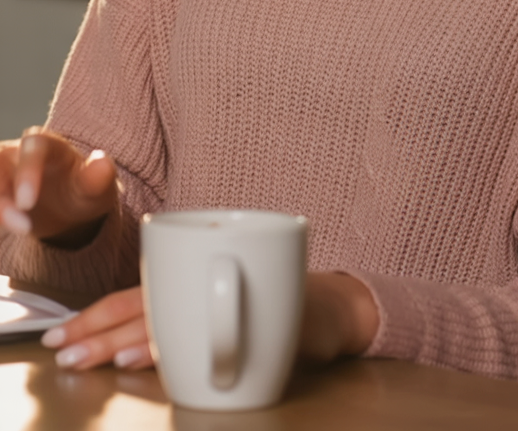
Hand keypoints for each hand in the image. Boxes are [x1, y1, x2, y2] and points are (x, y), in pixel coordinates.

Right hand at [0, 128, 116, 242]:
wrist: (68, 207)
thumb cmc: (82, 190)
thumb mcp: (96, 188)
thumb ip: (98, 177)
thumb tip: (102, 163)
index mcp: (46, 144)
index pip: (33, 147)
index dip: (27, 171)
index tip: (27, 203)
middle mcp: (16, 153)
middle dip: (2, 198)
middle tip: (23, 227)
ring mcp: (1, 172)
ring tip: (17, 232)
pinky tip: (2, 233)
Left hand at [41, 271, 378, 371]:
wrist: (336, 307)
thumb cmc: (276, 306)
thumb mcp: (224, 307)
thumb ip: (186, 316)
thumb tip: (126, 347)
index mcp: (195, 277)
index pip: (136, 295)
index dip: (96, 314)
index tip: (64, 334)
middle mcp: (208, 279)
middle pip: (143, 303)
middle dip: (97, 330)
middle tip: (64, 349)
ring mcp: (231, 292)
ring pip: (165, 316)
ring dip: (123, 340)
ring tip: (91, 357)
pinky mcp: (254, 311)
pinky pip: (205, 331)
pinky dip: (171, 345)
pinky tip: (145, 357)